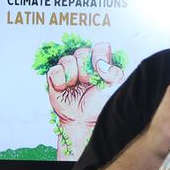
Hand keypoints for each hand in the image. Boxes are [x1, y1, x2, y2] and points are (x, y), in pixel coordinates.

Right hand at [47, 42, 124, 160]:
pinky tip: (64, 88)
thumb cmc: (100, 105)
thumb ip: (115, 73)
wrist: (85, 121)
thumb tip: (101, 64)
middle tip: (88, 82)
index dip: (99, 56)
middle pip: (82, 52)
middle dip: (85, 69)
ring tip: (76, 87)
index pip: (100, 48)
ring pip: (67, 60)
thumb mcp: (115, 89)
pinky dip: (59, 80)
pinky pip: (54, 70)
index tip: (100, 69)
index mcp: (101, 64)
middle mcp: (85, 65)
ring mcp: (69, 71)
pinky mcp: (55, 79)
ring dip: (72, 75)